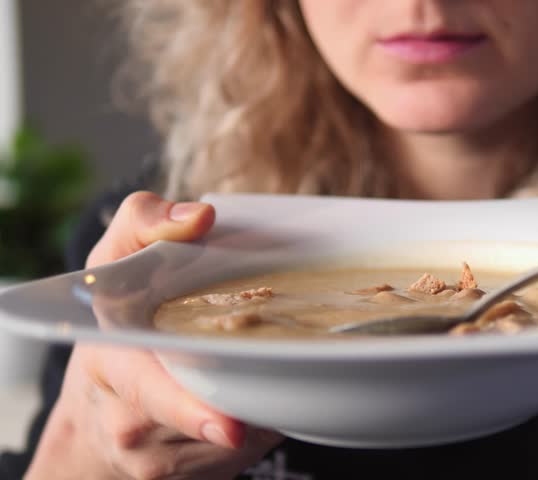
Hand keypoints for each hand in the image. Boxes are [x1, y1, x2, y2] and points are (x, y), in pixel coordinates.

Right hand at [26, 192, 283, 479]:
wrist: (97, 399)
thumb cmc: (115, 316)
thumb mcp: (116, 256)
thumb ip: (148, 222)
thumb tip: (202, 215)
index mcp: (114, 362)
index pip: (149, 394)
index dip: (191, 411)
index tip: (232, 426)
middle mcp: (129, 421)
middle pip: (209, 420)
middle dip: (252, 404)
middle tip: (290, 380)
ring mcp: (157, 459)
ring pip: (236, 445)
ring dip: (263, 412)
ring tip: (268, 372)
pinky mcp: (186, 477)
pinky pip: (240, 460)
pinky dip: (260, 428)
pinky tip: (254, 402)